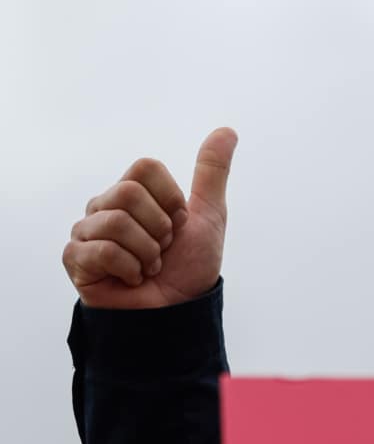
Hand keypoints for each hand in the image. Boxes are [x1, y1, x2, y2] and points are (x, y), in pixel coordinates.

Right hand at [63, 128, 237, 308]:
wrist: (178, 312)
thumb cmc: (190, 267)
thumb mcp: (209, 216)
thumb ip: (212, 173)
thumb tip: (228, 130)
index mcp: (133, 193)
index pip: (146, 167)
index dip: (172, 197)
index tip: (179, 223)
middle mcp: (104, 207)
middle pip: (128, 192)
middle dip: (160, 227)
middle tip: (164, 249)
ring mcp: (86, 231)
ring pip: (116, 221)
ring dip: (147, 252)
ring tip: (149, 267)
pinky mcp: (75, 258)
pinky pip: (103, 249)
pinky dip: (130, 268)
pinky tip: (132, 279)